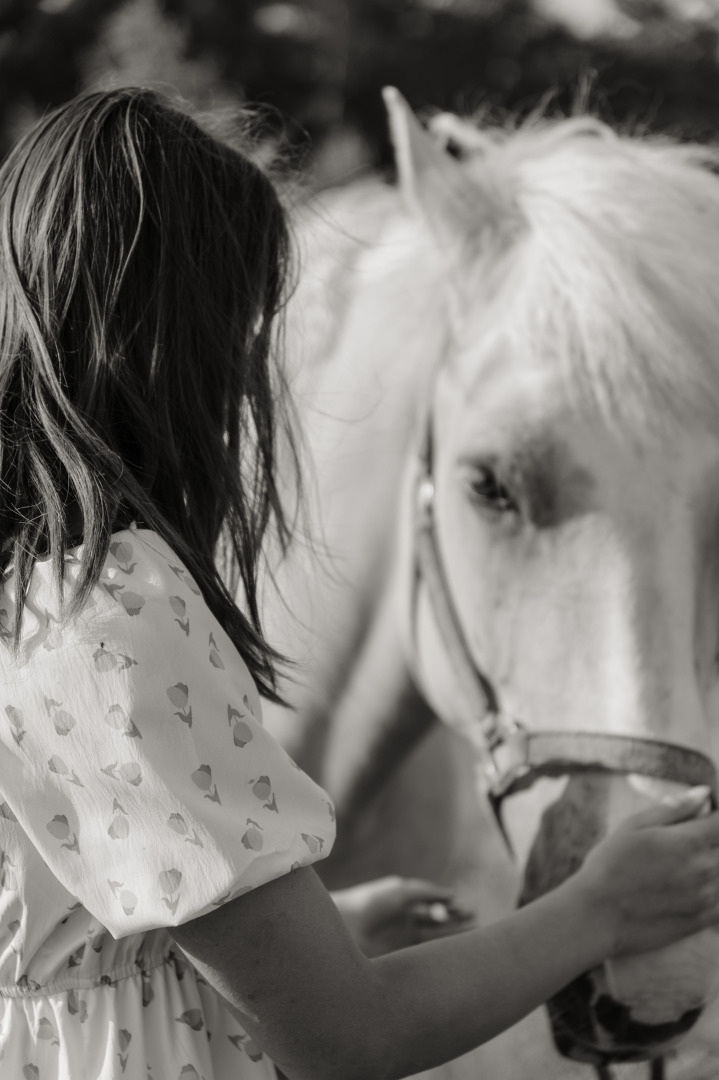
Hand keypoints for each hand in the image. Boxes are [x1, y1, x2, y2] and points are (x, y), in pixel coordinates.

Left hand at [331, 875, 474, 956]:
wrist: (347, 926)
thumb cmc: (373, 902)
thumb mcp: (403, 892)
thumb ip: (428, 893)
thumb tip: (453, 895)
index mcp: (405, 901)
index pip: (434, 903)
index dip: (450, 906)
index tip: (464, 908)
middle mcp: (406, 920)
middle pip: (436, 920)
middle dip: (455, 920)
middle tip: (475, 920)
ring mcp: (403, 938)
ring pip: (434, 936)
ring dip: (452, 935)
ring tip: (475, 936)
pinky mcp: (400, 954)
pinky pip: (425, 951)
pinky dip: (440, 950)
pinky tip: (455, 952)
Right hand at [571, 785, 718, 959]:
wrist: (598, 915)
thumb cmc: (609, 865)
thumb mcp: (634, 826)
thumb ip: (673, 810)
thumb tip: (703, 793)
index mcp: (689, 841)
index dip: (715, 814)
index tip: (705, 814)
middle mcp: (705, 868)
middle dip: (712, 838)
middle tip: (686, 839)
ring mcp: (707, 896)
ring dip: (712, 861)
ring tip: (681, 862)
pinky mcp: (703, 919)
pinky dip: (714, 887)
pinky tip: (693, 884)